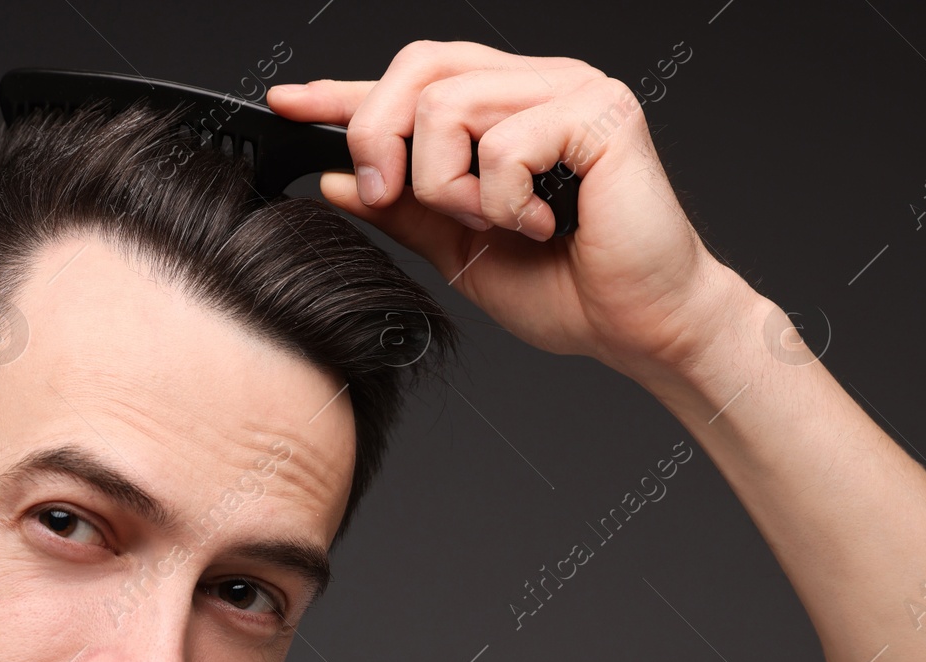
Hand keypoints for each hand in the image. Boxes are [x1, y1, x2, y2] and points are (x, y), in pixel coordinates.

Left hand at [266, 41, 753, 380]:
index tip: (286, 105)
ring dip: (451, 187)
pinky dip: (502, 201)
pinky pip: (502, 143)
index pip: (409, 80)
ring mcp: (571, 89)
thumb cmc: (568, 287)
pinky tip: (541, 224)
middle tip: (389, 198)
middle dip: (381, 138)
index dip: (342, 92)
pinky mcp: (600, 112)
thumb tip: (337, 181)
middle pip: (418, 69)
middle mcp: (535, 84)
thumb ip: (403, 211)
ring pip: (448, 108)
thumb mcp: (458, 249)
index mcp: (502, 109)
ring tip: (497, 225)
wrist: (639, 326)